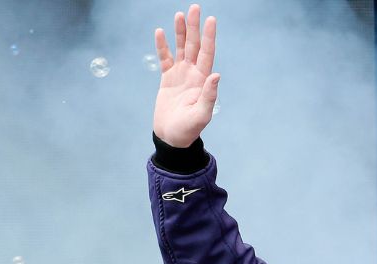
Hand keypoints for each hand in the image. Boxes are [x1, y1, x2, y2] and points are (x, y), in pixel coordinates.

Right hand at [152, 4, 218, 147]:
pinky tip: (160, 32)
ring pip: (181, 48)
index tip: (211, 20)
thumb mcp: (201, 115)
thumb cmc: (188, 130)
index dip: (209, 36)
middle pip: (195, 46)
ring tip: (180, 15)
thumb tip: (216, 75)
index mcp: (203, 80)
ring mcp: (180, 75)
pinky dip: (162, 46)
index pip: (207, 53)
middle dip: (195, 27)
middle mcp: (193, 74)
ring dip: (181, 32)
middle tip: (195, 7)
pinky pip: (165, 58)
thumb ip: (209, 95)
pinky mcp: (167, 79)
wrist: (173, 137)